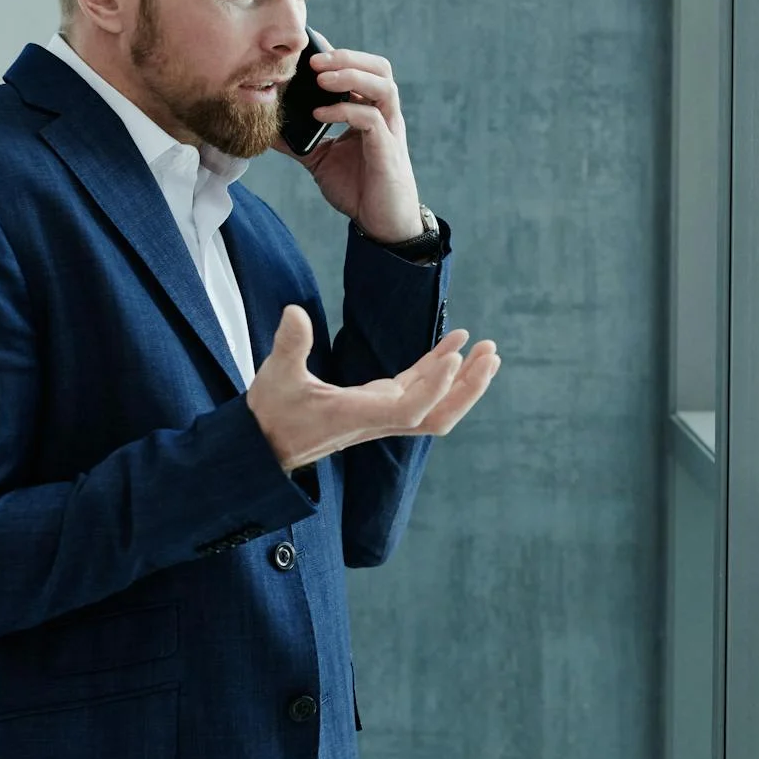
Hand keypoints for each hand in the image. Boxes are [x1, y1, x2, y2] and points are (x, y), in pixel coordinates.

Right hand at [245, 306, 501, 470]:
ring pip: (435, 405)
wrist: (267, 445)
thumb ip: (289, 346)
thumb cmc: (271, 413)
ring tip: (488, 350)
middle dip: (468, 388)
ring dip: (464, 381)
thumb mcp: (276, 377)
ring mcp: (382, 413)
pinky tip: (456, 344)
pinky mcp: (380, 404)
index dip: (435, 387)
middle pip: (437, 415)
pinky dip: (440, 368)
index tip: (456, 357)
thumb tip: (294, 313)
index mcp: (357, 415)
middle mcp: (377, 419)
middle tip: (491, 353)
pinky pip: (420, 389)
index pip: (408, 410)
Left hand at [282, 46, 422, 242]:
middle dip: (346, 57)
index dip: (338, 54)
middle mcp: (384, 116)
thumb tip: (266, 127)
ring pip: (383, 86)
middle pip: (379, 68)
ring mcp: (389, 131)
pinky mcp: (387, 151)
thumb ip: (298, 141)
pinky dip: (344, 111)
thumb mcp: (320, 159)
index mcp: (371, 112)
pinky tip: (319, 113)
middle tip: (313, 59)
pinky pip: (371, 119)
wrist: (380, 224)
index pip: (362, 70)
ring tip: (320, 77)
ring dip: (350, 76)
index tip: (308, 48)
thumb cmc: (357, 188)